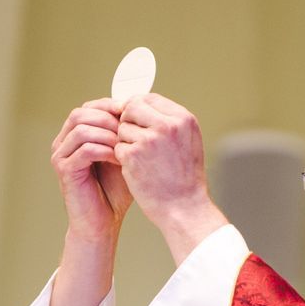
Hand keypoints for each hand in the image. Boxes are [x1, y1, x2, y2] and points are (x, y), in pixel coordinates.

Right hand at [50, 99, 132, 242]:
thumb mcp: (123, 155)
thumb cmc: (114, 191)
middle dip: (108, 118)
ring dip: (108, 134)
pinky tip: (120, 159)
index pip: (89, 107)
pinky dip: (105, 150)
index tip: (132, 113)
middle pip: (81, 113)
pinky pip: (85, 149)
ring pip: (82, 129)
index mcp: (75, 135)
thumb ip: (125, 134)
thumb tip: (139, 109)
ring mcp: (61, 156)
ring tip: (125, 145)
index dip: (110, 106)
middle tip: (129, 129)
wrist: (104, 222)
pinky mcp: (65, 170)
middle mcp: (63, 143)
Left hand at [116, 93, 227, 261]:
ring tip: (141, 159)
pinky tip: (136, 169)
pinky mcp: (133, 155)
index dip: (138, 107)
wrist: (184, 207)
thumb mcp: (187, 141)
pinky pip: (117, 146)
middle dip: (128, 121)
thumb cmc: (185, 177)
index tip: (135, 120)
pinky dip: (122, 157)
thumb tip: (141, 103)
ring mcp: (150, 140)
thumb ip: (169, 121)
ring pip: (122, 127)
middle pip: (132, 107)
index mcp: (183, 119)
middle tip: (133, 138)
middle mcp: (168, 125)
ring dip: (125, 141)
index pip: (150, 98)